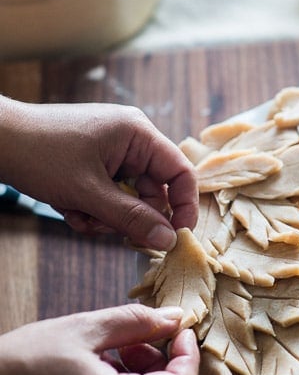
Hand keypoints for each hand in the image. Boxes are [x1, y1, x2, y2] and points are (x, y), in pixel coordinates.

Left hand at [0, 97, 197, 250]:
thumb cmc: (40, 155)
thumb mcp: (89, 193)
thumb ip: (132, 219)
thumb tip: (169, 240)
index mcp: (138, 134)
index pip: (180, 172)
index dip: (183, 206)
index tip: (175, 236)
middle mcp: (131, 140)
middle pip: (153, 190)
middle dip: (132, 216)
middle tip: (111, 231)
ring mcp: (113, 151)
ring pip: (130, 198)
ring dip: (108, 217)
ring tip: (80, 217)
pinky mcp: (96, 163)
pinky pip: (111, 195)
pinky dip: (94, 209)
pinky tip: (71, 210)